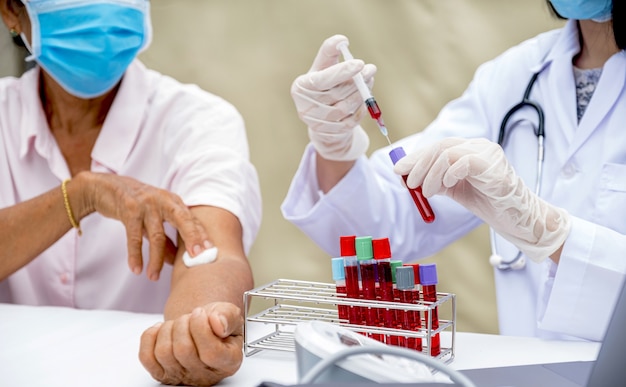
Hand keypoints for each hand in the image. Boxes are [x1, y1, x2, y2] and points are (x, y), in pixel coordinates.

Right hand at [79, 172, 211, 279]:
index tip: (210, 252)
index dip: (201, 236)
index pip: (192, 221)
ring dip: (156, 260)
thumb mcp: (154, 220)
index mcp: (174, 202)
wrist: (109, 188)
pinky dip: (135, 255)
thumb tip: (173, 262)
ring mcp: (147, 204)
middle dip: (191, 239)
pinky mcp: (129, 210)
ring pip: (157, 236)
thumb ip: (165, 240)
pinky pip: (134, 237)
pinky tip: (136, 269)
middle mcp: (164, 201)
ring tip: (153, 277)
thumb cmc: (138, 206)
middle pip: (183, 221)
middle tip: (195, 258)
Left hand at [139, 302, 243, 386]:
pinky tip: (162, 330)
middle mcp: (205, 375)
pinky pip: (146, 357)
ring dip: (168, 328)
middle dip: (183, 324)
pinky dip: (150, 337)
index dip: (201, 328)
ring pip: (164, 353)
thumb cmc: (216, 323)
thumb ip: (228, 316)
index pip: (211, 353)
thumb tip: (218, 324)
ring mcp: (181, 376)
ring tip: (179, 323)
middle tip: (189, 317)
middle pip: (183, 351)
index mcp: (228, 362)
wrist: (201, 327)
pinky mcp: (162, 374)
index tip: (200, 313)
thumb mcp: (229, 314)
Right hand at [291, 34, 376, 160]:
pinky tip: (364, 98)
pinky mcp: (332, 132)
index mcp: (301, 88)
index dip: (342, 72)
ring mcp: (318, 123)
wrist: (321, 118)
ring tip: (369, 80)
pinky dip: (361, 108)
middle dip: (357, 81)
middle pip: (337, 93)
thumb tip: (341, 40)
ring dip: (361, 93)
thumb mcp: (321, 69)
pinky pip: (352, 120)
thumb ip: (329, 53)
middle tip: (371, 69)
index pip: (322, 80)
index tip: (360, 63)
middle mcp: (306, 107)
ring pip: (346, 107)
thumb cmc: (322, 86)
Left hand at [393, 137, 570, 261]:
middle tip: (409, 184)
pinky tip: (445, 187)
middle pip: (441, 147)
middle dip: (419, 165)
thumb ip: (435, 180)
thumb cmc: (489, 202)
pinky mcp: (493, 166)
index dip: (416, 157)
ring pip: (448, 154)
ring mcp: (488, 154)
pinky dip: (449, 174)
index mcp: (470, 148)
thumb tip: (407, 176)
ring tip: (428, 193)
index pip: (438, 146)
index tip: (399, 170)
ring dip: (431, 174)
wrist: (518, 218)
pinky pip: (464, 162)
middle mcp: (480, 146)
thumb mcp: (455, 189)